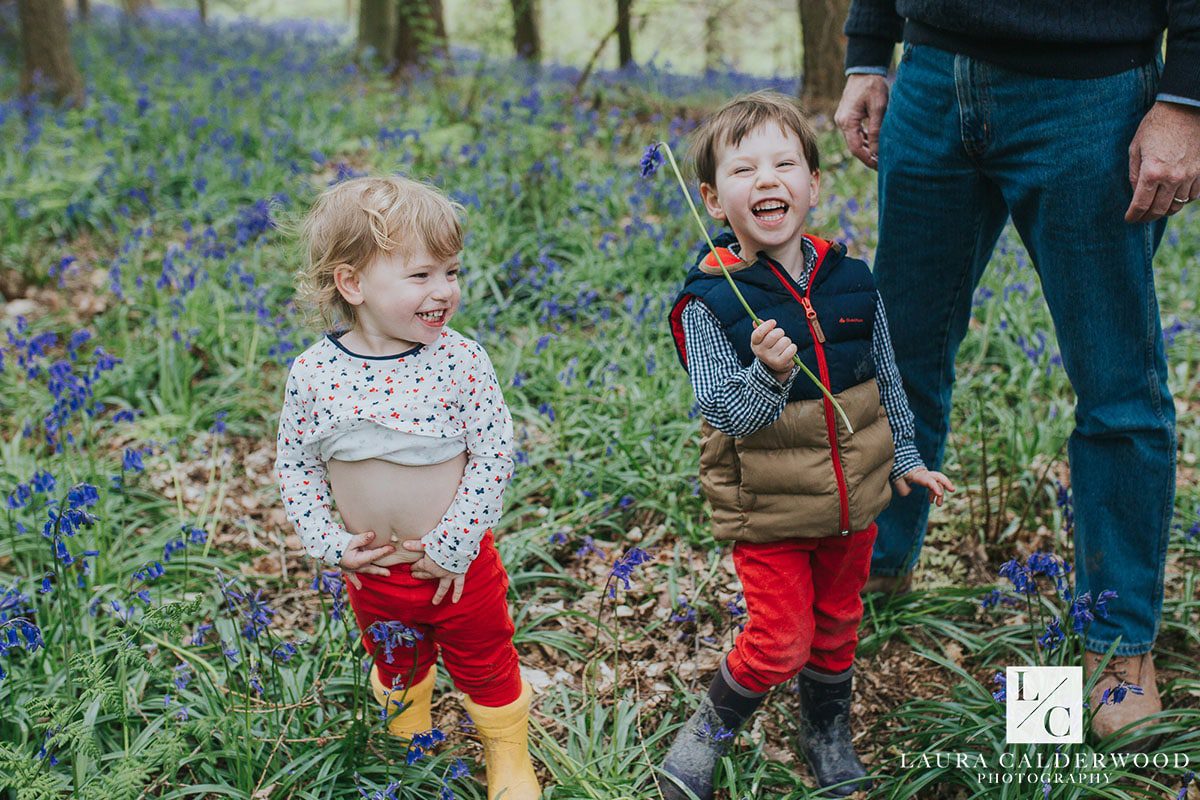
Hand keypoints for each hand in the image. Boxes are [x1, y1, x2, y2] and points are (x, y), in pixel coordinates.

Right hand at [338, 530, 394, 589]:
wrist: (325, 549)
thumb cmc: (338, 544)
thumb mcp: (351, 540)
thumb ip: (363, 538)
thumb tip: (373, 535)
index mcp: (358, 560)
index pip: (373, 556)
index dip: (383, 551)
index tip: (392, 548)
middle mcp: (356, 567)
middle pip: (371, 567)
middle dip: (381, 569)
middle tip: (389, 573)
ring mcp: (351, 569)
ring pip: (365, 571)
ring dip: (374, 572)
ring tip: (386, 574)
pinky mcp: (346, 569)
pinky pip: (352, 577)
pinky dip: (355, 581)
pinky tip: (359, 587)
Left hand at [401, 541, 465, 604]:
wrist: (458, 543)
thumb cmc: (442, 541)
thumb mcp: (427, 542)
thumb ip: (416, 545)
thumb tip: (404, 544)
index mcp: (428, 565)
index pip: (419, 566)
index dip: (414, 566)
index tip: (411, 567)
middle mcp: (437, 573)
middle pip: (427, 575)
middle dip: (420, 575)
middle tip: (414, 576)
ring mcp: (448, 575)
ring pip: (442, 587)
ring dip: (438, 595)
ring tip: (434, 602)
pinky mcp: (459, 574)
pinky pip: (458, 586)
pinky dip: (457, 593)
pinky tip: (454, 601)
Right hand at [750, 319, 796, 381]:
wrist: (776, 365)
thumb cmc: (771, 347)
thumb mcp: (764, 339)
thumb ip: (762, 329)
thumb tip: (756, 321)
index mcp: (755, 344)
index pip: (758, 333)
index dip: (766, 325)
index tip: (773, 322)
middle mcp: (760, 352)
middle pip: (773, 335)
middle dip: (780, 332)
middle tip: (781, 335)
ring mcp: (770, 359)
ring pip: (784, 341)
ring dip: (787, 341)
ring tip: (784, 345)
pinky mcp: (780, 363)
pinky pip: (791, 349)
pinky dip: (793, 347)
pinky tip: (789, 351)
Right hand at [835, 74, 889, 169]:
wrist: (864, 70)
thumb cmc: (873, 86)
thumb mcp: (878, 108)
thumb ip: (876, 130)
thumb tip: (877, 151)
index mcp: (847, 122)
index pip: (855, 148)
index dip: (867, 159)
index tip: (879, 166)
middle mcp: (841, 122)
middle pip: (854, 146)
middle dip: (868, 156)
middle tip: (882, 164)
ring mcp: (843, 120)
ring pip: (854, 140)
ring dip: (867, 148)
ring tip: (880, 156)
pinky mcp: (847, 117)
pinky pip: (855, 133)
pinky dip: (865, 139)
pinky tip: (875, 144)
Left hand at [894, 468, 955, 505]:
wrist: (901, 464)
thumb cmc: (899, 472)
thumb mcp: (897, 479)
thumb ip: (902, 487)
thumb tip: (909, 492)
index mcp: (917, 474)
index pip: (929, 480)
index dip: (935, 487)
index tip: (940, 494)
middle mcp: (925, 474)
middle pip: (938, 476)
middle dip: (946, 482)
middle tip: (952, 490)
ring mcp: (927, 476)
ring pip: (938, 483)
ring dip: (940, 494)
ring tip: (938, 505)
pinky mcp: (927, 479)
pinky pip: (934, 486)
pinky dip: (934, 493)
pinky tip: (931, 501)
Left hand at [1125, 101, 1199, 222]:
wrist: (1186, 108)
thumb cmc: (1156, 125)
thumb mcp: (1136, 148)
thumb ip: (1134, 174)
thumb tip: (1136, 193)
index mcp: (1152, 172)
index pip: (1141, 205)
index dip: (1133, 216)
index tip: (1129, 219)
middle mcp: (1172, 178)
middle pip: (1159, 210)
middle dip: (1147, 218)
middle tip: (1141, 219)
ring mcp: (1190, 175)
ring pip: (1177, 205)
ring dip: (1165, 210)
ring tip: (1156, 209)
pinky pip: (1193, 196)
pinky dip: (1183, 200)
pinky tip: (1174, 197)